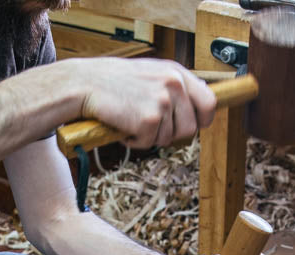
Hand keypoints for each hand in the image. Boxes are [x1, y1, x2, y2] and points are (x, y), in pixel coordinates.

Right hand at [70, 58, 216, 147]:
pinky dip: (134, 140)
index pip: (209, 102)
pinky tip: (123, 124)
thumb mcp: (151, 75)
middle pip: (190, 129)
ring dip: (150, 137)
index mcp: (177, 72)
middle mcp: (174, 84)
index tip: (192, 126)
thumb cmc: (115, 82)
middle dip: (171, 134)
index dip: (202, 120)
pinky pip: (149, 143)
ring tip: (132, 118)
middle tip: (149, 125)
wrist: (85, 84)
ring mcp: (162, 101)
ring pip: (169, 139)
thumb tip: (199, 110)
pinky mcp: (149, 119)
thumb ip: (175, 88)